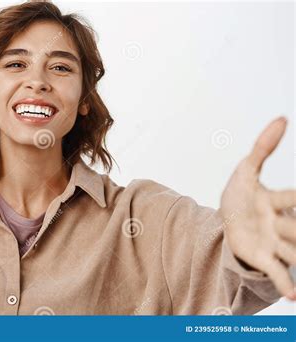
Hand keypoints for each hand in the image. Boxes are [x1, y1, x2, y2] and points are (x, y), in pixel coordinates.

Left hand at [221, 116, 295, 300]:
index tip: (295, 199)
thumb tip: (282, 117)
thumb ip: (264, 147)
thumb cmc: (243, 192)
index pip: (291, 198)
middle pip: (294, 229)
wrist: (226, 216)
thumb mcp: (247, 169)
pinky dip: (287, 285)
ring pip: (292, 252)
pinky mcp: (262, 257)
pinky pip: (278, 272)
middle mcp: (279, 222)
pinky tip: (294, 299)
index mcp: (274, 200)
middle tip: (294, 232)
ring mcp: (272, 242)